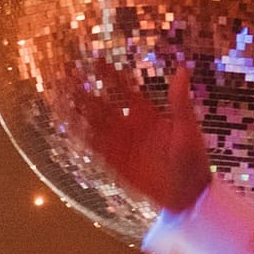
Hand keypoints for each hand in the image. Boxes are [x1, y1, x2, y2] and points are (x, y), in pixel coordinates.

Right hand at [71, 63, 210, 213]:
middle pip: (102, 101)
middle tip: (68, 71)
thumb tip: (183, 70)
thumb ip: (179, 102)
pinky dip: (80, 135)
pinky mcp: (115, 160)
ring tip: (60, 94)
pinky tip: (67, 124)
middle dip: (85, 87)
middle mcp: (129, 124)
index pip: (124, 87)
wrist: (187, 195)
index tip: (95, 58)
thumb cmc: (193, 161)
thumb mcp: (187, 129)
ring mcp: (120, 142)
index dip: (109, 73)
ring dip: (78, 108)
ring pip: (93, 120)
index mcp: (146, 112)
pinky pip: (94, 145)